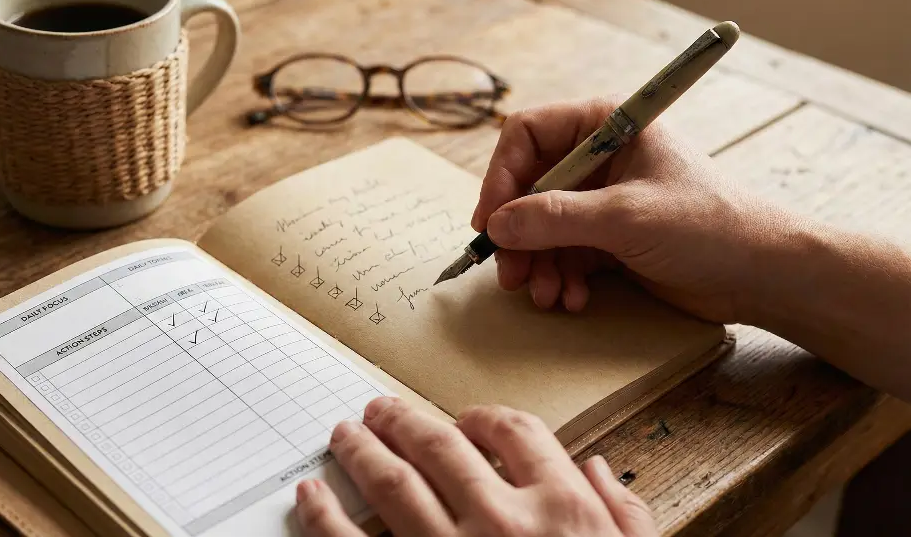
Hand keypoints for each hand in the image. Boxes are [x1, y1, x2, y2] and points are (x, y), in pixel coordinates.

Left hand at [294, 397, 656, 536]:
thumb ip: (621, 517)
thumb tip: (596, 469)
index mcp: (562, 510)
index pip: (517, 434)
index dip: (486, 418)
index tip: (466, 420)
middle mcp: (502, 522)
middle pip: (443, 446)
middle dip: (405, 421)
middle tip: (380, 412)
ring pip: (393, 482)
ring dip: (363, 451)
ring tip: (345, 436)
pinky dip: (324, 516)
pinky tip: (311, 498)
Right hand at [470, 95, 801, 322]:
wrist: (761, 274)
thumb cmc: (710, 226)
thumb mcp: (626, 218)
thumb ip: (557, 218)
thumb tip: (498, 225)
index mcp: (606, 126)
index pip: (528, 135)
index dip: (501, 176)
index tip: (491, 221)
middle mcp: (598, 158)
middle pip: (528, 187)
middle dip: (518, 234)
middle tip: (511, 274)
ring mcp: (602, 200)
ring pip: (541, 227)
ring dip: (537, 265)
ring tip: (546, 296)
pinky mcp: (608, 239)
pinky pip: (562, 254)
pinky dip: (560, 278)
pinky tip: (572, 299)